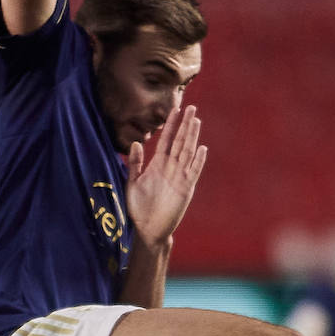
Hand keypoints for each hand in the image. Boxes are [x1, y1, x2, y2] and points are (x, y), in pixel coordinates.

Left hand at [125, 104, 205, 245]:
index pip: (166, 140)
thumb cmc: (139, 207)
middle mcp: (170, 168)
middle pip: (179, 142)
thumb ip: (134, 163)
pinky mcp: (185, 189)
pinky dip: (197, 161)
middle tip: (191, 107)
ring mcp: (179, 177)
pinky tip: (201, 149)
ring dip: (192, 137)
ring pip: (187, 153)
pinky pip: (192, 172)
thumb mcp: (133, 182)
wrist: (147, 228)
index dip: (171, 126)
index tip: (174, 110)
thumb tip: (135, 142)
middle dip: (185, 125)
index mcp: (158, 164)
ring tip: (196, 121)